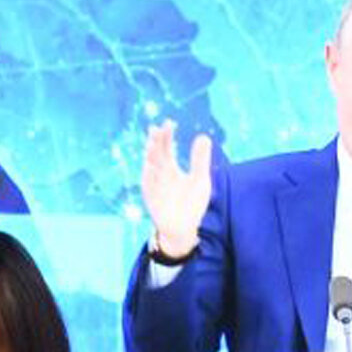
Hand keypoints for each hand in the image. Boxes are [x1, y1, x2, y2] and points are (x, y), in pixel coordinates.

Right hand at [140, 120, 212, 257]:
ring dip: (150, 156)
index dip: (166, 135)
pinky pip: (148, 185)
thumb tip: (204, 136)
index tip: (169, 122)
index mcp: (170, 167)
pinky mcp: (151, 198)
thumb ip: (200, 160)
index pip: (166, 147)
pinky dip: (148, 176)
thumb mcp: (200, 179)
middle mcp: (159, 174)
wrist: (183, 228)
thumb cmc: (191, 204)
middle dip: (156, 142)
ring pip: (150, 167)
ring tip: (152, 143)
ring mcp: (154, 186)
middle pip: (156, 154)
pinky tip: (150, 165)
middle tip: (158, 128)